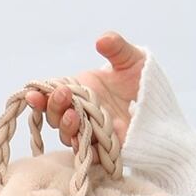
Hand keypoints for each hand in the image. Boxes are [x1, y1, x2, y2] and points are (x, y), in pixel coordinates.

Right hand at [25, 31, 145, 162]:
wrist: (162, 111)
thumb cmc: (144, 83)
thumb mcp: (132, 61)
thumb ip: (117, 49)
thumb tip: (102, 40)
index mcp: (79, 92)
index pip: (53, 95)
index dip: (41, 96)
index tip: (34, 92)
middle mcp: (80, 114)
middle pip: (55, 117)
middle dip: (54, 107)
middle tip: (64, 95)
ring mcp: (90, 134)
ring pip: (67, 136)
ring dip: (67, 127)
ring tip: (74, 115)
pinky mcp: (102, 151)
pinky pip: (88, 155)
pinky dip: (84, 150)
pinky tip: (84, 141)